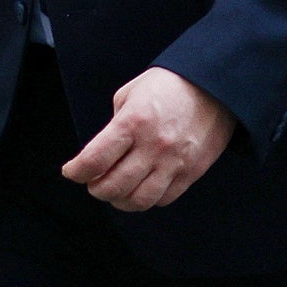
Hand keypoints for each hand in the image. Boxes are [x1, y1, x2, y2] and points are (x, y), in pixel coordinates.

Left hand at [62, 67, 234, 211]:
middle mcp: (153, 146)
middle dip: (95, 189)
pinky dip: (146, 198)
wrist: (214, 86)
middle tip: (93, 182)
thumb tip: (102, 155)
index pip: (94, 161)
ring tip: (116, 190)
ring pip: (138, 201)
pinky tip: (141, 186)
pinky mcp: (191, 172)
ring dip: (119, 200)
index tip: (72, 171)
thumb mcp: (130, 94)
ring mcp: (174, 162)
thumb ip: (114, 126)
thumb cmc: (167, 86)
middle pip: (113, 187)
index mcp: (133, 122)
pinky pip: (163, 199)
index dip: (76, 172)